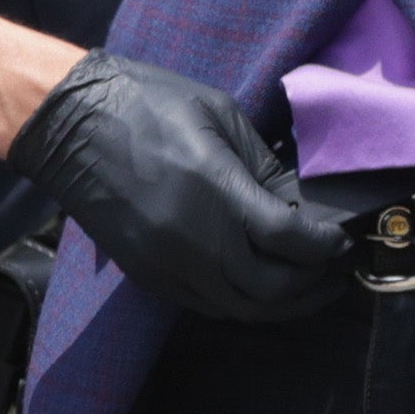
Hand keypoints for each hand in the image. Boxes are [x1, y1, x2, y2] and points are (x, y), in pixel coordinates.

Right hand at [7, 51, 352, 324]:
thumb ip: (264, 167)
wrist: (69, 125)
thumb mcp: (220, 116)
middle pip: (273, 288)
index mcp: (215, 191)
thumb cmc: (146, 105)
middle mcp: (193, 239)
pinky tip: (262, 287)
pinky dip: (244, 303)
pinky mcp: (148, 275)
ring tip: (310, 287)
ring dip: (284, 304)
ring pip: (243, 308)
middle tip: (339, 269)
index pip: (291, 240)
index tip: (344, 240)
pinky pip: (209, 306)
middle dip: (315, 283)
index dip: (327, 247)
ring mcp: (167, 263)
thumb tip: (301, 205)